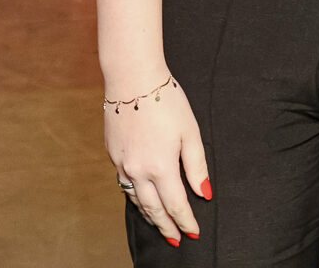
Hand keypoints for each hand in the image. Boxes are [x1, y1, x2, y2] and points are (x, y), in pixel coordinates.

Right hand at [104, 71, 210, 245]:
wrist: (132, 78)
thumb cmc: (166, 101)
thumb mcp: (190, 132)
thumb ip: (197, 166)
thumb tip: (205, 193)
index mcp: (161, 167)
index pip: (176, 205)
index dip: (186, 222)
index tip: (194, 233)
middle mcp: (138, 171)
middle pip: (154, 210)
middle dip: (166, 227)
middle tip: (176, 240)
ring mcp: (122, 164)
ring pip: (136, 200)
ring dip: (149, 215)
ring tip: (160, 225)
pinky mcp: (113, 154)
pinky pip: (124, 183)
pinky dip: (135, 196)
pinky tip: (142, 197)